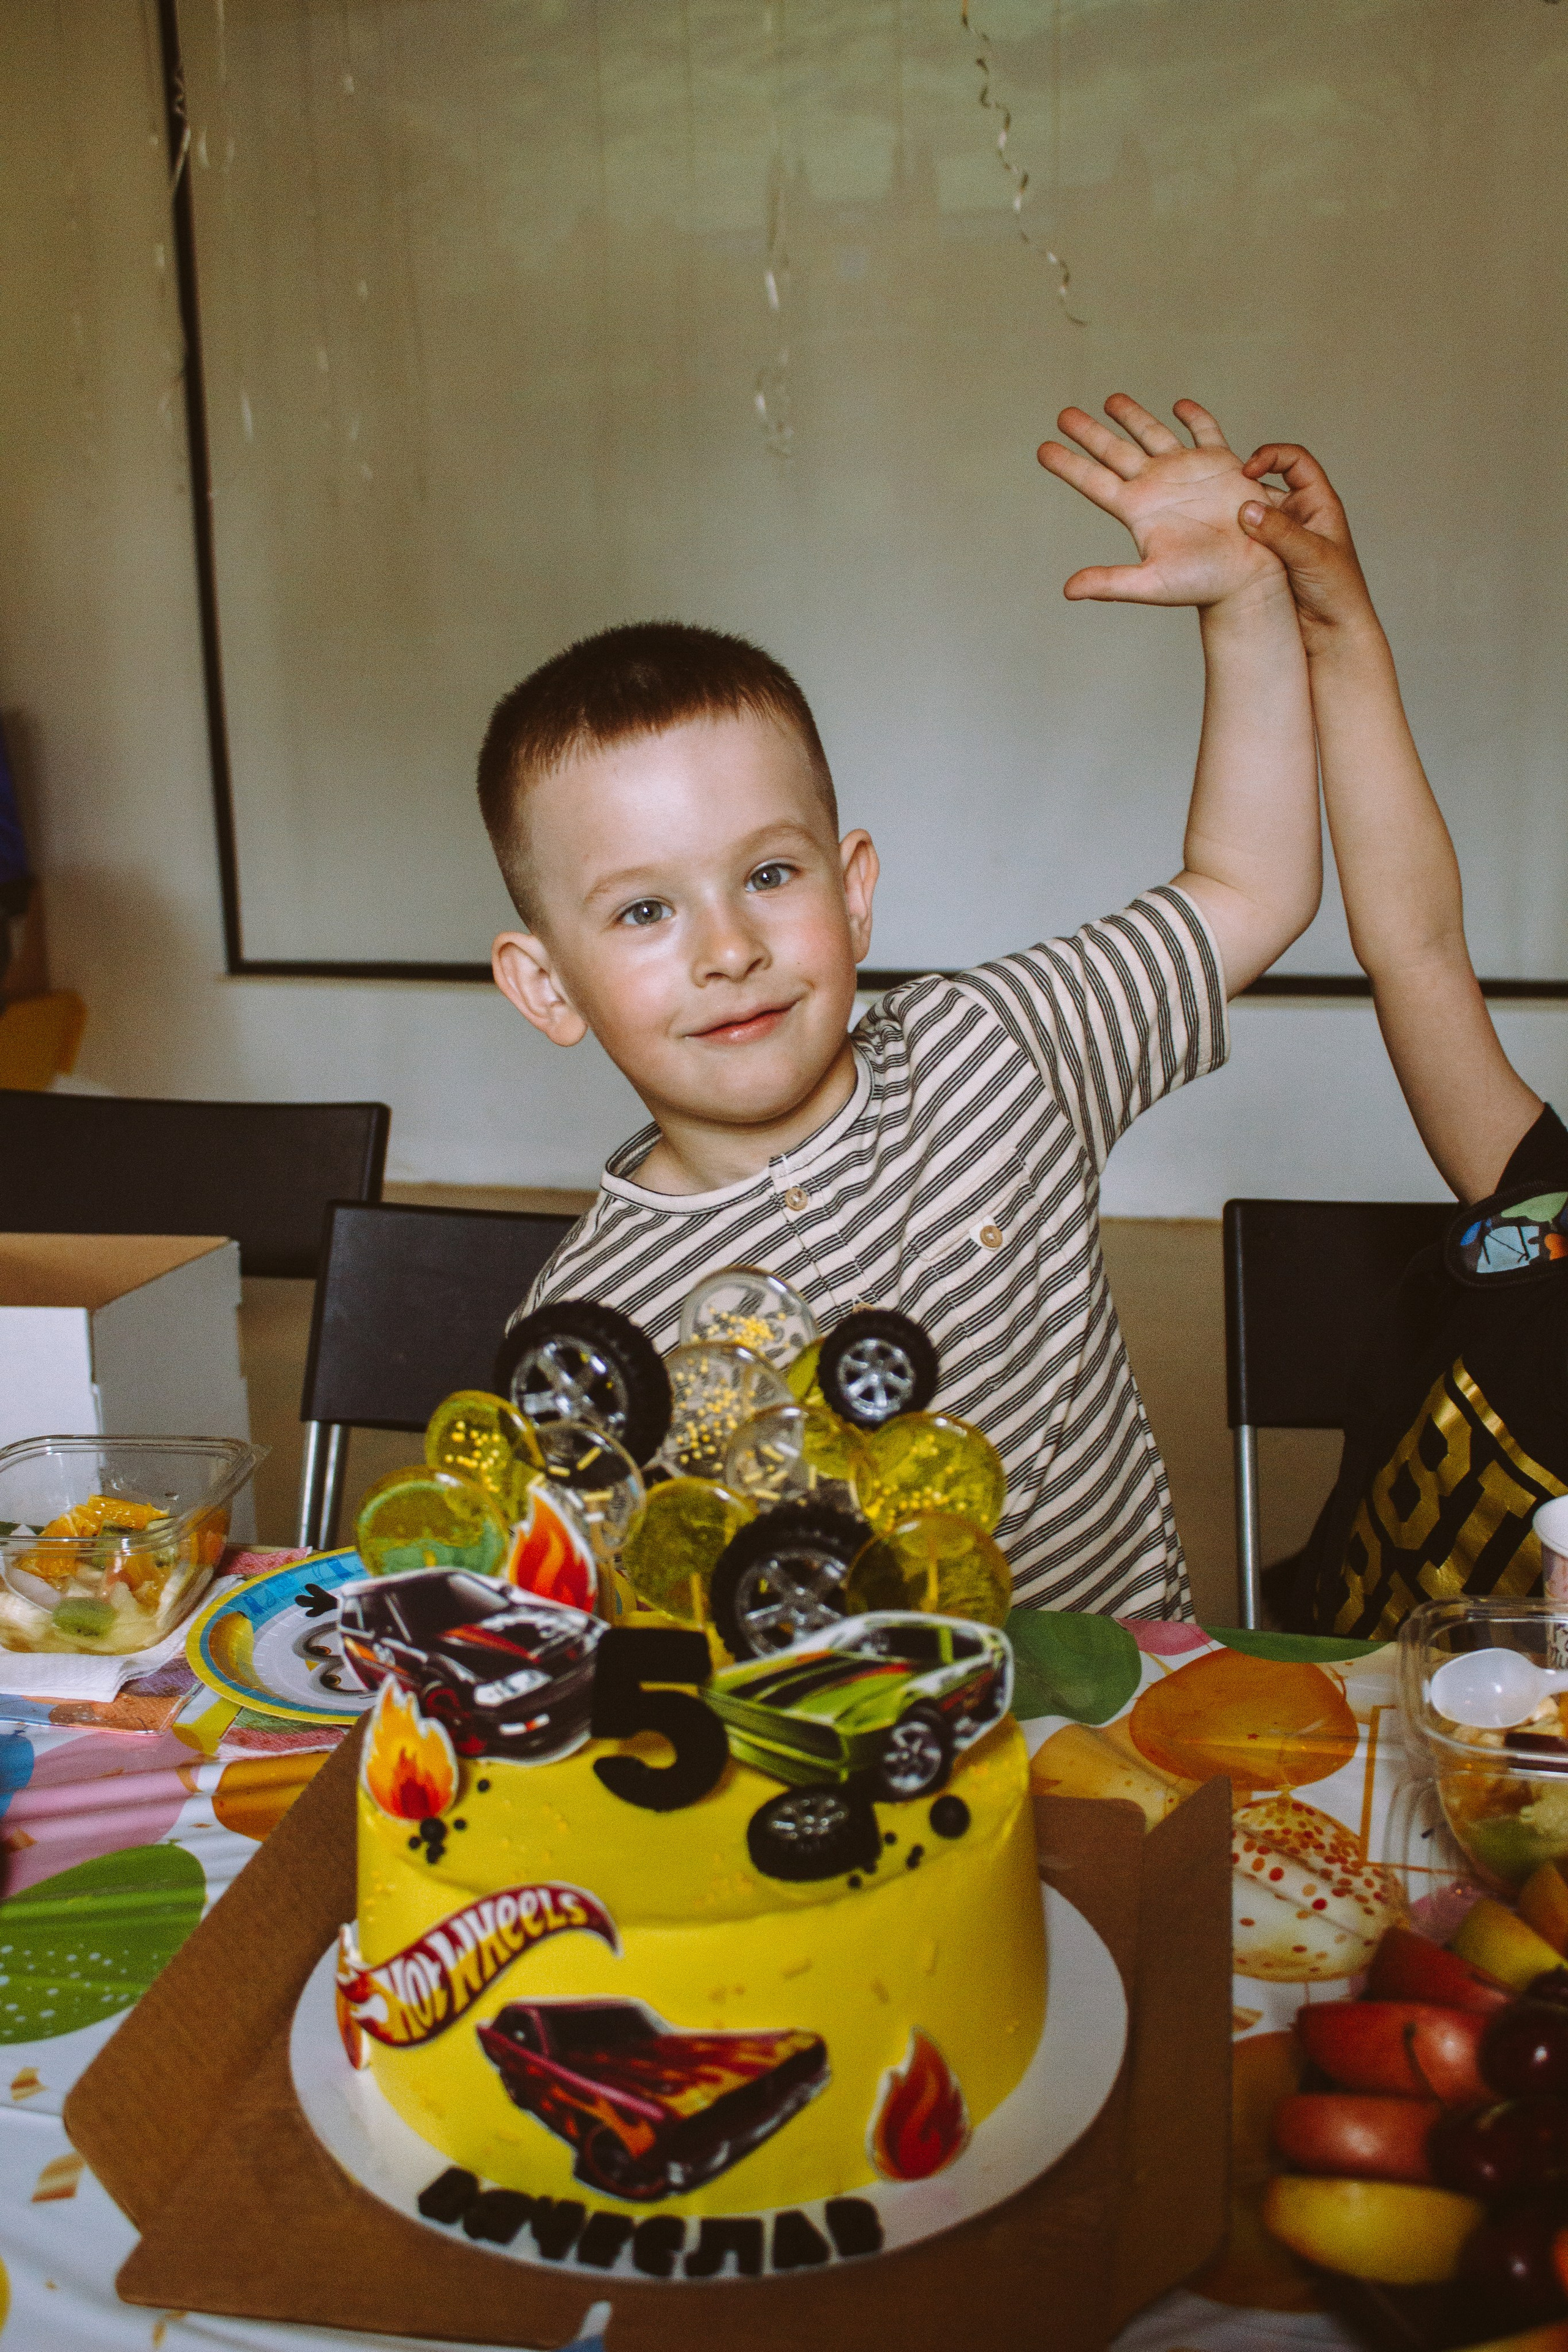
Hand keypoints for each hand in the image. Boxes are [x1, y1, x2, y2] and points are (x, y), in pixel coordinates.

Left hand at [1037, 395, 1287, 610]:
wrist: (1250, 576)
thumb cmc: (1203, 583)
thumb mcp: (1152, 583)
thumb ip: (1109, 583)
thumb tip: (1068, 591)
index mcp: (1137, 509)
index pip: (1093, 480)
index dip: (1068, 463)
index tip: (1042, 449)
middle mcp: (1156, 486)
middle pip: (1114, 451)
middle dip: (1089, 432)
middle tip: (1064, 414)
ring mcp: (1186, 473)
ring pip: (1152, 434)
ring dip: (1132, 416)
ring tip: (1110, 400)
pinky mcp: (1219, 465)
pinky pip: (1204, 432)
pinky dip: (1193, 416)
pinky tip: (1179, 404)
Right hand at [1238, 443, 1378, 655]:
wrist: (1333, 634)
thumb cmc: (1337, 592)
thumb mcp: (1311, 555)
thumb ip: (1280, 532)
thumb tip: (1247, 509)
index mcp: (1318, 503)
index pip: (1295, 461)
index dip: (1271, 456)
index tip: (1248, 471)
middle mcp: (1299, 516)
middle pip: (1266, 485)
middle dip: (1243, 488)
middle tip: (1221, 498)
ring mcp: (1281, 539)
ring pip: (1252, 515)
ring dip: (1235, 518)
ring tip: (1217, 525)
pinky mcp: (1267, 561)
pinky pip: (1245, 542)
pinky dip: (1232, 541)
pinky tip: (1218, 548)